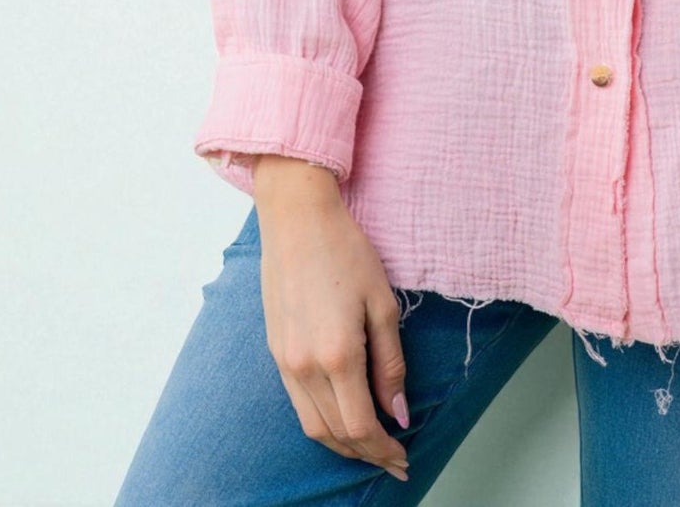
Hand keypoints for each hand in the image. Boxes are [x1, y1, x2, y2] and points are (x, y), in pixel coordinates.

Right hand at [252, 157, 410, 480]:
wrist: (297, 219)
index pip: (360, 425)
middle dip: (365, 453)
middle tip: (392, 460)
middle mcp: (305, 366)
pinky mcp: (275, 351)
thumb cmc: (346, 252)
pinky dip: (321, 421)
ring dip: (342, 444)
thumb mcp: (382, 303)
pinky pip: (298, 403)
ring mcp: (285, 361)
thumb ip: (391, 363)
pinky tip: (341, 416)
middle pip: (335, 433)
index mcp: (337, 354)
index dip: (383, 449)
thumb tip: (398, 411)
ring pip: (312, 426)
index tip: (403, 457)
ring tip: (370, 447)